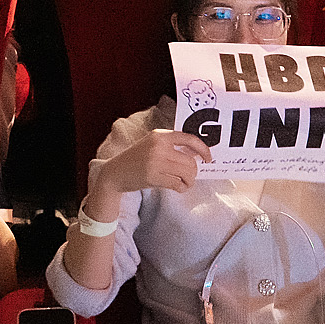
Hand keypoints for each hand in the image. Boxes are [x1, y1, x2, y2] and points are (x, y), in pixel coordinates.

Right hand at [95, 126, 211, 195]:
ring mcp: (155, 161)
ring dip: (189, 181)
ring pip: (186, 172)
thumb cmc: (137, 159)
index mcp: (160, 135)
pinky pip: (177, 184)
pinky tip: (178, 187)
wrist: (116, 172)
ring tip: (184, 183)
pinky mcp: (152, 176)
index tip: (208, 158)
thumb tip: (197, 153)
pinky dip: (181, 188)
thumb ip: (173, 146)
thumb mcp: (153, 145)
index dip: (203, 149)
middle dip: (194, 172)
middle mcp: (158, 146)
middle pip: (190, 161)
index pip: (189, 139)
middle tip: (190, 177)